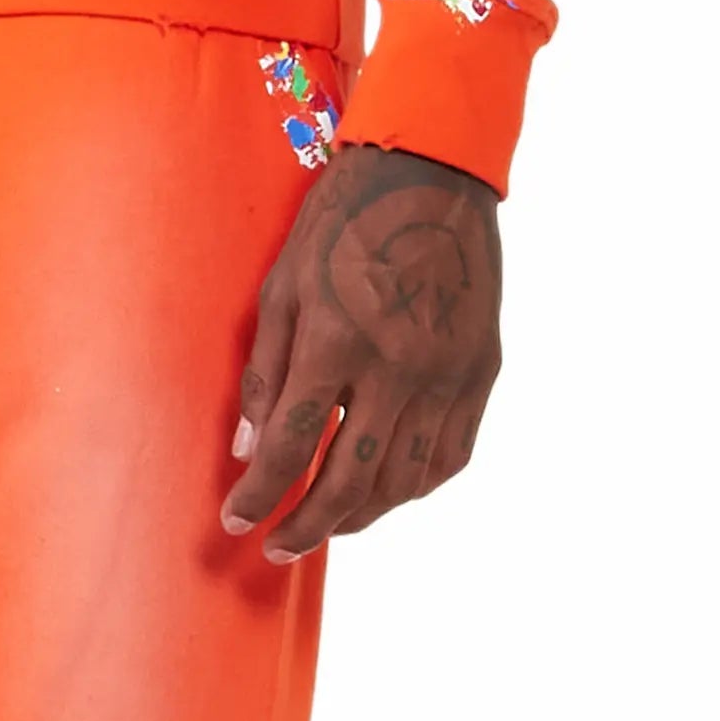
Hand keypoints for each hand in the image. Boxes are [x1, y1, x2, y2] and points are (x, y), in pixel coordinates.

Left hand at [221, 145, 502, 561]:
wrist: (432, 173)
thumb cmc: (342, 222)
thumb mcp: (282, 286)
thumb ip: (266, 373)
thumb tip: (249, 448)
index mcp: (337, 341)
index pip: (293, 446)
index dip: (261, 495)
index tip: (238, 521)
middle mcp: (398, 368)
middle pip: (351, 481)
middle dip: (308, 526)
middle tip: (278, 546)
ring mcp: (448, 375)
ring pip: (406, 481)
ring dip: (361, 515)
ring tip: (328, 523)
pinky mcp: (481, 372)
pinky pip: (450, 455)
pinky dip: (416, 486)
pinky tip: (388, 490)